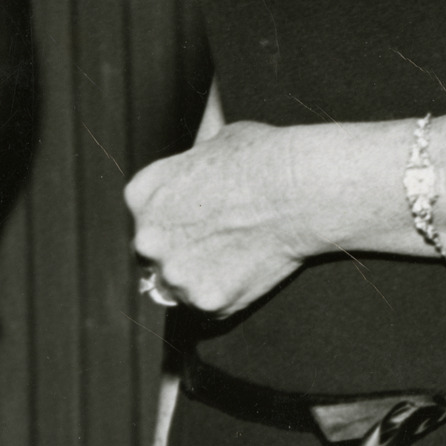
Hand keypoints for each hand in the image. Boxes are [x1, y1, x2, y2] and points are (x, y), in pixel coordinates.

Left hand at [122, 121, 317, 318]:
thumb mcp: (220, 138)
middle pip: (155, 255)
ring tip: (241, 256)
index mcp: (143, 194)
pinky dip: (230, 294)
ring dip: (202, 277)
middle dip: (181, 252)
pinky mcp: (207, 302)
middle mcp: (148, 239)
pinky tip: (254, 270)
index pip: (145, 216)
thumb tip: (201, 151)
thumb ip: (196, 159)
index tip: (198, 218)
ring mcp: (176, 274)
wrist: (302, 188)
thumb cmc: (266, 156)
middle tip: (218, 241)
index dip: (174, 219)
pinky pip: (213, 306)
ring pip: (181, 286)